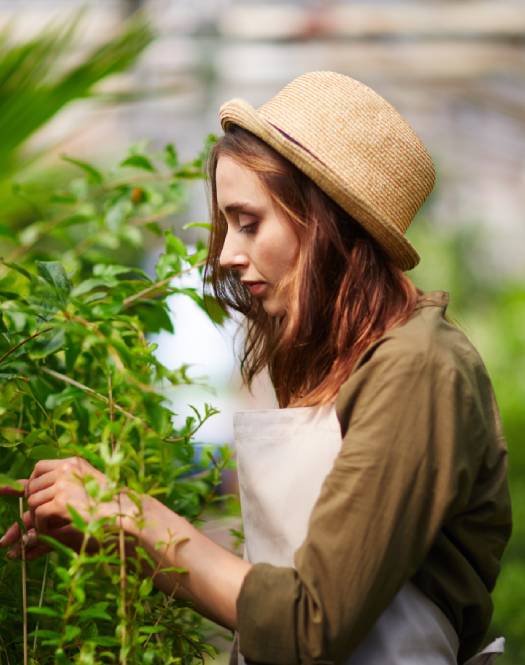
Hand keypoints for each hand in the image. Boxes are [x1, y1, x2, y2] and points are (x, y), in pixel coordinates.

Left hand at [0, 456, 115, 559]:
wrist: (124, 512)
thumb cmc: (110, 503)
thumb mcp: (87, 484)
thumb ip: (64, 482)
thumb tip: (27, 485)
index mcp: (73, 462)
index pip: (39, 467)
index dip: (32, 482)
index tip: (34, 494)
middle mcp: (66, 469)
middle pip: (33, 486)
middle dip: (35, 502)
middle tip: (45, 516)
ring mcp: (63, 484)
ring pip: (34, 502)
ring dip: (38, 517)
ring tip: (51, 525)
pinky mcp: (60, 502)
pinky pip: (39, 515)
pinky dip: (43, 526)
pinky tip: (53, 530)